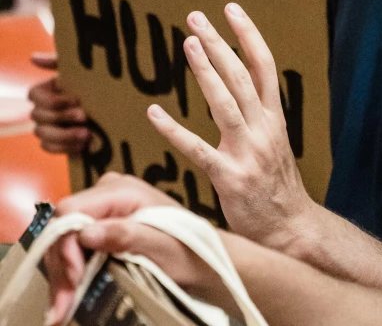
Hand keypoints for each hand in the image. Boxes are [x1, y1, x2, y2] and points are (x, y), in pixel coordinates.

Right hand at [28, 53, 89, 154]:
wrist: (114, 106)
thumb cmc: (94, 82)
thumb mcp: (80, 70)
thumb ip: (57, 62)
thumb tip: (33, 57)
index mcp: (46, 89)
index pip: (33, 95)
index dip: (52, 99)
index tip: (76, 99)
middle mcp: (42, 108)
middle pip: (38, 115)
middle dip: (61, 116)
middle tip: (84, 116)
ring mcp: (47, 127)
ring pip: (41, 134)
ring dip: (63, 135)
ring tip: (86, 134)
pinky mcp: (56, 143)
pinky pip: (48, 148)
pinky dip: (63, 148)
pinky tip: (82, 146)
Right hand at [45, 173, 231, 324]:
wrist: (202, 258)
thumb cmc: (186, 249)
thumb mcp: (158, 244)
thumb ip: (124, 235)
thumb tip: (86, 233)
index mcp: (121, 189)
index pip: (72, 209)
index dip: (65, 244)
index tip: (73, 279)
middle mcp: (107, 192)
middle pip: (64, 226)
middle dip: (61, 267)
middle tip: (61, 307)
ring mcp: (103, 208)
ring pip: (65, 239)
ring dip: (62, 275)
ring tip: (61, 310)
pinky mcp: (102, 225)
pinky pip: (75, 246)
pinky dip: (70, 272)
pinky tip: (69, 296)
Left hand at [147, 3, 314, 249]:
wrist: (290, 230)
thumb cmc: (277, 184)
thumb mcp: (274, 140)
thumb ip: (256, 112)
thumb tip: (234, 82)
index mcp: (275, 117)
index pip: (263, 66)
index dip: (248, 35)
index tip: (232, 9)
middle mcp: (264, 128)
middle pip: (240, 76)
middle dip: (219, 43)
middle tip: (196, 17)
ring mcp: (247, 152)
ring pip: (225, 102)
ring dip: (206, 71)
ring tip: (189, 43)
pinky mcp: (229, 177)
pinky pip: (197, 149)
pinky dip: (173, 129)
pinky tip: (153, 112)